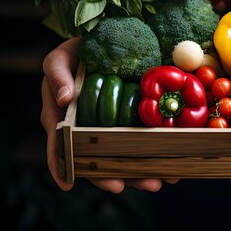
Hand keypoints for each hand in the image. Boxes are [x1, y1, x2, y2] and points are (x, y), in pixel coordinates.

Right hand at [41, 38, 178, 192]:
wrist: (98, 45)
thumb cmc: (73, 54)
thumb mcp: (59, 60)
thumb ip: (57, 76)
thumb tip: (64, 98)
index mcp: (63, 121)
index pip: (63, 150)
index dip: (68, 168)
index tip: (80, 185)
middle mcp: (85, 131)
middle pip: (99, 162)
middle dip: (123, 176)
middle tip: (149, 184)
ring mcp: (107, 129)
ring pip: (122, 158)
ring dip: (143, 172)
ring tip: (166, 179)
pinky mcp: (126, 123)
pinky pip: (138, 142)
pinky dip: (154, 153)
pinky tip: (172, 161)